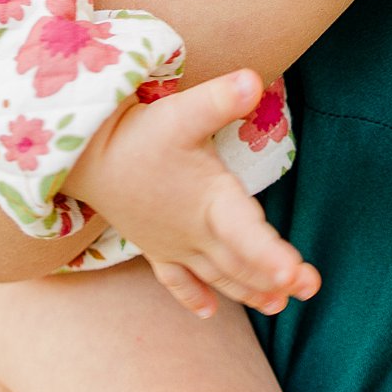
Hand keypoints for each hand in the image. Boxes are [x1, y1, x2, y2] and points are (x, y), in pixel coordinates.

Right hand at [65, 70, 320, 319]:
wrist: (81, 155)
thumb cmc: (136, 133)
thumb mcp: (180, 111)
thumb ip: (220, 98)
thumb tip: (254, 78)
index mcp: (208, 201)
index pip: (247, 234)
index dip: (273, 255)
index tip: (298, 274)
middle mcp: (194, 231)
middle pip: (241, 260)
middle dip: (276, 277)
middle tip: (310, 288)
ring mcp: (173, 243)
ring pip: (217, 274)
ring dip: (248, 290)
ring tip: (278, 305)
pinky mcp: (153, 245)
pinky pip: (176, 280)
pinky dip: (193, 296)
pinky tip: (207, 312)